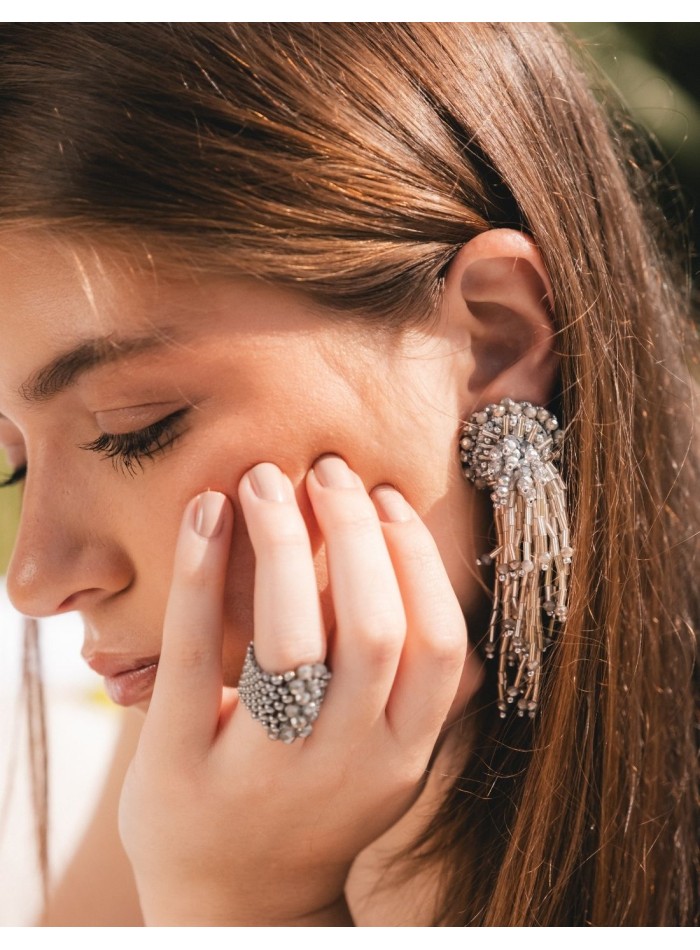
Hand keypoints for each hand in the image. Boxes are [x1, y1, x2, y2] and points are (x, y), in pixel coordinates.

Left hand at [118, 455, 474, 925]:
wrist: (237, 908)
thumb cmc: (314, 806)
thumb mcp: (382, 760)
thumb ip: (409, 685)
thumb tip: (416, 559)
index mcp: (401, 757)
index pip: (440, 646)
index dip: (418, 559)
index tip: (387, 498)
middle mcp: (345, 768)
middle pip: (374, 631)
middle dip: (356, 533)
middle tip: (329, 470)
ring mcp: (264, 775)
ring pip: (292, 642)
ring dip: (284, 542)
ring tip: (266, 479)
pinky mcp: (182, 770)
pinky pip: (194, 658)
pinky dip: (202, 571)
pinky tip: (204, 510)